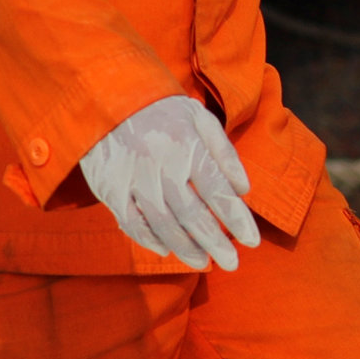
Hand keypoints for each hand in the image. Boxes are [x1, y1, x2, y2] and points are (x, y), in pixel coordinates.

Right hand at [80, 95, 261, 271]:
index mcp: (189, 149)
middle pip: (193, 215)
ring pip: (163, 224)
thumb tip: (244, 189)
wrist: (107, 94)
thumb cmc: (162, 109)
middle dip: (216, 243)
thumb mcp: (200, 118)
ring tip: (203, 264)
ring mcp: (134, 180)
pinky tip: (165, 250)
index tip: (252, 242)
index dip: (238, 220)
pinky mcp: (110, 187)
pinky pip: (130, 221)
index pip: (219, 193)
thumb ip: (225, 153)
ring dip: (185, 248)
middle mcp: (162, 167)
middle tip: (232, 264)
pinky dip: (147, 239)